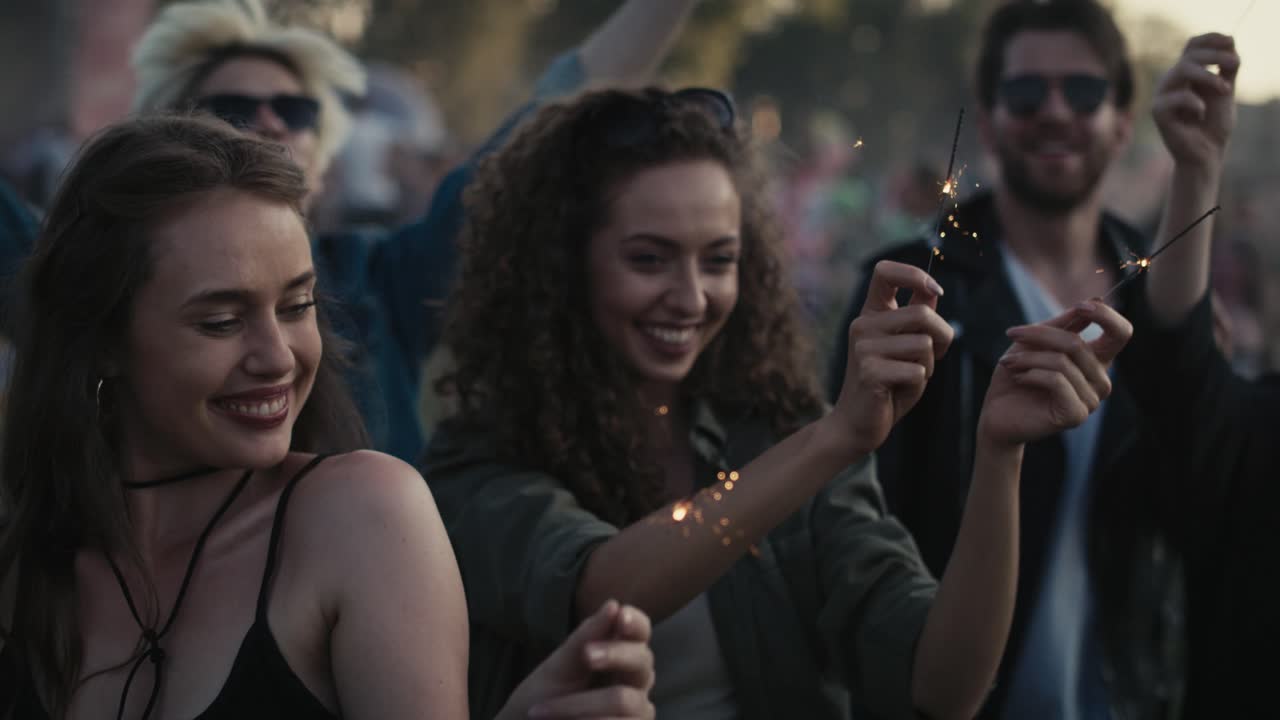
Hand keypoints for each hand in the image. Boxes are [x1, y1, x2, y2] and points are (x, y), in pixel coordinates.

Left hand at [501, 600, 654, 719]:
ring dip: (578, 704)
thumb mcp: (558, 667)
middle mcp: (637, 681)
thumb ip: (584, 639)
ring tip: (542, 711)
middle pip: (642, 661)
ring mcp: (639, 712)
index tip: (621, 616)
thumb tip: (613, 605)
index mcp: (622, 654)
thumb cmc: (546, 697)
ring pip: (623, 699)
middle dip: (614, 654)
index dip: (636, 623)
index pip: (640, 632)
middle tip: (587, 654)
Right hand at [834, 260, 952, 455]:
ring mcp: (863, 348)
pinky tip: (898, 390)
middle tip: (936, 356)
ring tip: (909, 377)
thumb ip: (916, 320)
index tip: (935, 291)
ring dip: (929, 365)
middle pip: (922, 314)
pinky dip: (918, 383)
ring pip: (924, 344)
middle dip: (943, 336)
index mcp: (871, 314)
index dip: (915, 274)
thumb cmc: (887, 385)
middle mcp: (863, 325)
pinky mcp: (870, 371)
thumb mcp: (905, 347)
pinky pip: (917, 370)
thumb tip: (932, 292)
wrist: (858, 423)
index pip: (885, 271)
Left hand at [979, 301, 1131, 447]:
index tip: (1081, 306)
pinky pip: (1057, 381)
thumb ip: (1064, 323)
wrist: (997, 412)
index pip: (1120, 333)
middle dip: (1038, 335)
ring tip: (1009, 362)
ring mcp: (1092, 399)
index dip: (1106, 316)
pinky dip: (1031, 374)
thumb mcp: (1036, 341)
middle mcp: (1100, 379)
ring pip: (1062, 362)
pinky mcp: (1076, 414)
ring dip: (1027, 357)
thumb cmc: (1017, 373)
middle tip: (1012, 333)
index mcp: (1096, 359)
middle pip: (1076, 343)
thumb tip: (1095, 300)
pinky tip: (1019, 378)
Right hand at [1153, 33, 1238, 172]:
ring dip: (1208, 76)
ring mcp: (1162, 96)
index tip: (1231, 41)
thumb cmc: (1214, 124)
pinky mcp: (1158, 112)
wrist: (1206, 153)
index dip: (1210, 38)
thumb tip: (1230, 42)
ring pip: (1180, 70)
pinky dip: (1195, 103)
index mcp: (1186, 74)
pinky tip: (1201, 114)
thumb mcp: (1225, 90)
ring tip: (1225, 89)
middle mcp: (1171, 81)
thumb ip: (1226, 69)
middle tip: (1235, 64)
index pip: (1192, 45)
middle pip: (1189, 55)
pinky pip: (1177, 98)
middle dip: (1215, 56)